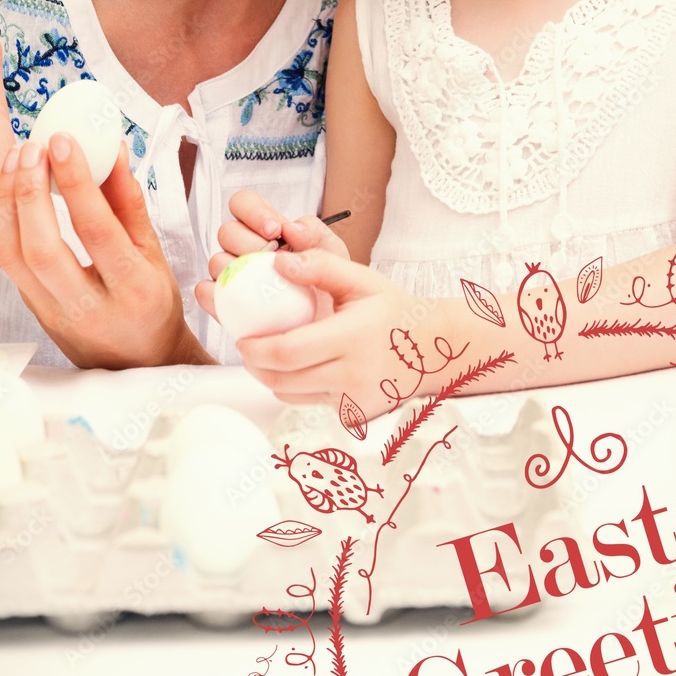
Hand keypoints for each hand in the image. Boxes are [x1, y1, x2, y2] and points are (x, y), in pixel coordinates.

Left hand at [0, 133, 213, 367]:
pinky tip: (11, 191)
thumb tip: (112, 150)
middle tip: (32, 147)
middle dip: (30, 190)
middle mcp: (92, 307)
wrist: (139, 359)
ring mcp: (56, 315)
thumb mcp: (153, 253)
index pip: (96, 230)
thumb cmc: (152, 303)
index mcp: (134, 289)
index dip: (76, 182)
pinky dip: (4, 221)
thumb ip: (129, 202)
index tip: (63, 141)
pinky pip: (9, 265)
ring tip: (17, 160)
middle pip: (43, 247)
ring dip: (8, 201)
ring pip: (14, 256)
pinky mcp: (33, 313)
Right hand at [197, 189, 349, 322]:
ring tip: (264, 285)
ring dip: (238, 270)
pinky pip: (205, 293)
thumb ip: (315, 234)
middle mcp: (243, 249)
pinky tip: (244, 301)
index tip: (274, 230)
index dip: (252, 212)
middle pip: (226, 232)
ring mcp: (232, 276)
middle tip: (272, 259)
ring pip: (216, 261)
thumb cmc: (328, 286)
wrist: (329, 326)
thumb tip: (291, 228)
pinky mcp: (224, 304)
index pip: (242, 204)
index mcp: (265, 229)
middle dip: (249, 242)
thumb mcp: (332, 255)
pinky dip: (217, 295)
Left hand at [233, 248, 434, 416]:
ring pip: (291, 395)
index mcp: (352, 338)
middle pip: (283, 379)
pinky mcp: (353, 413)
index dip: (256, 348)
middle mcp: (353, 375)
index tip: (242, 338)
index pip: (288, 352)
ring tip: (268, 355)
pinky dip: (295, 387)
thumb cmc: (393, 310)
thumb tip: (277, 262)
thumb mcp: (362, 280)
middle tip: (247, 347)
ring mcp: (353, 399)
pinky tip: (299, 368)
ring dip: (272, 377)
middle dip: (256, 365)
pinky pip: (309, 402)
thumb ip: (320, 266)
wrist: (433, 349)